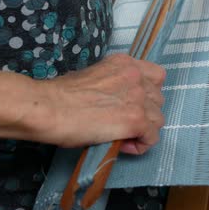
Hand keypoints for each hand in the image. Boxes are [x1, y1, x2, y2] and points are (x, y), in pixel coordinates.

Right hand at [28, 54, 165, 153]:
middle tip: (124, 124)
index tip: (132, 105)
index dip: (147, 94)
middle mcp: (136, 76)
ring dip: (144, 130)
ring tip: (124, 137)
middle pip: (158, 100)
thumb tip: (116, 102)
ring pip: (158, 119)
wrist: (49, 108)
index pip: (156, 76)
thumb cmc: (60, 95)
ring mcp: (138, 97)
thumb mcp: (92, 76)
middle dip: (145, 113)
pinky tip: (124, 146)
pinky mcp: (136, 119)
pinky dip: (141, 145)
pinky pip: (152, 137)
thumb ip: (113, 83)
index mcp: (125, 63)